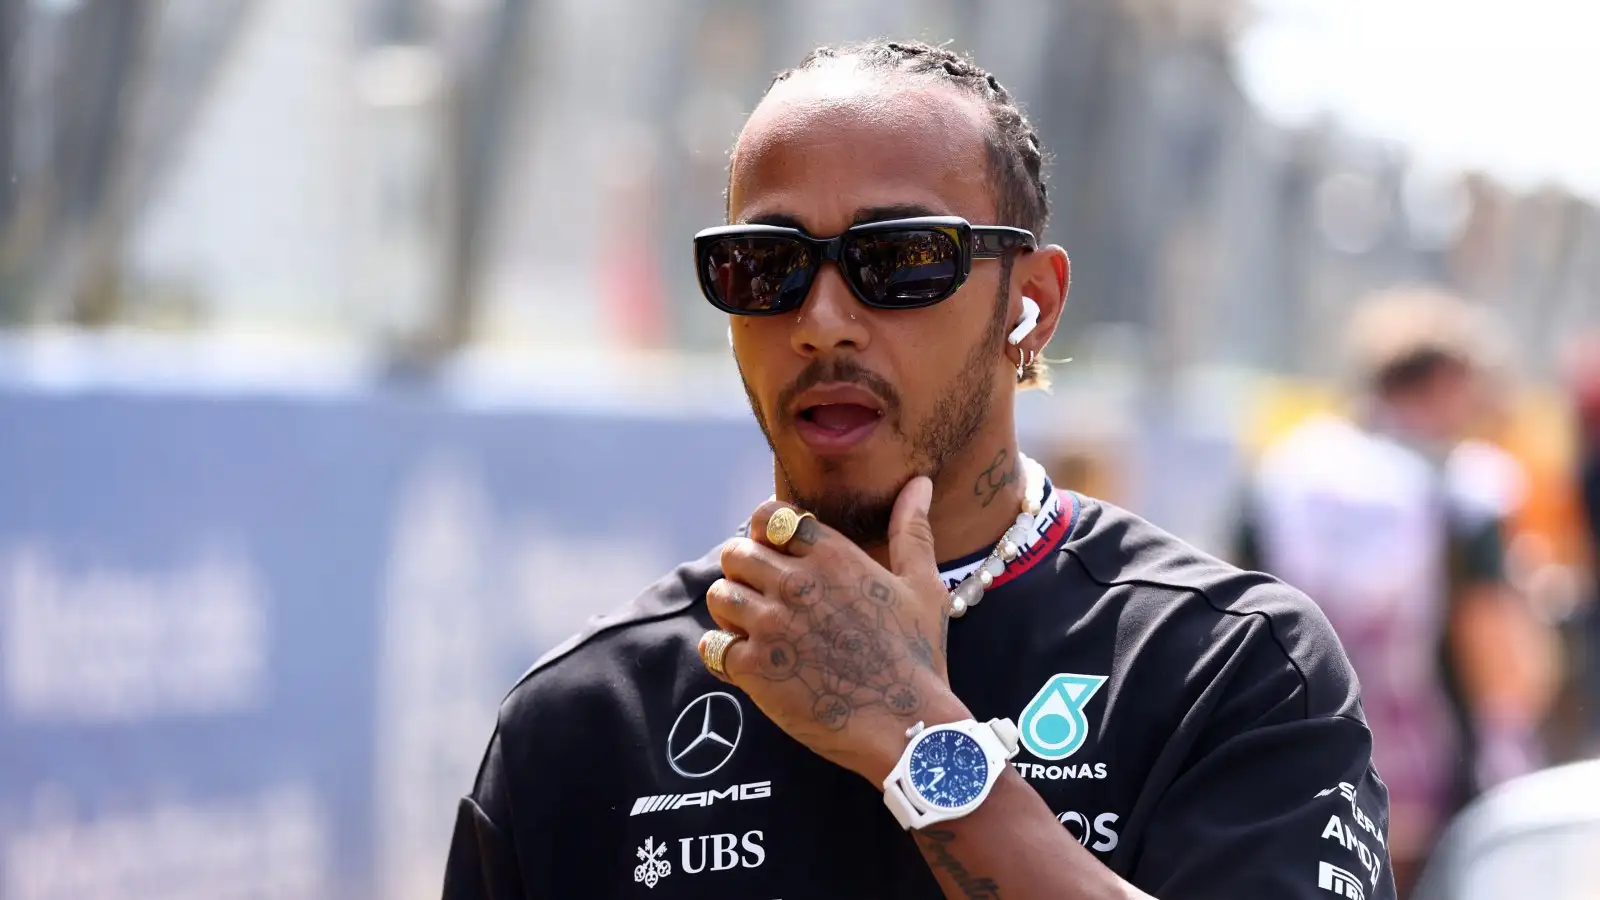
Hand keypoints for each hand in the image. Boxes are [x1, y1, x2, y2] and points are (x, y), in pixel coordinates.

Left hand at [701, 476, 970, 784]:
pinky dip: (723, 653)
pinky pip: (712, 646)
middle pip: (736, 553)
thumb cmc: (918, 657)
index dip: (766, 533)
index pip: (770, 517)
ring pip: (719, 595)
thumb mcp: (923, 586)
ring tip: (753, 629)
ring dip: (730, 611)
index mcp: (832, 555)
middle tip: (764, 597)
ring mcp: (771, 625)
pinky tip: (746, 662)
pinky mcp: (755, 668)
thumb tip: (919, 483)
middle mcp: (796, 583)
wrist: (907, 726)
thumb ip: (911, 529)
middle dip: (744, 571)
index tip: (777, 555)